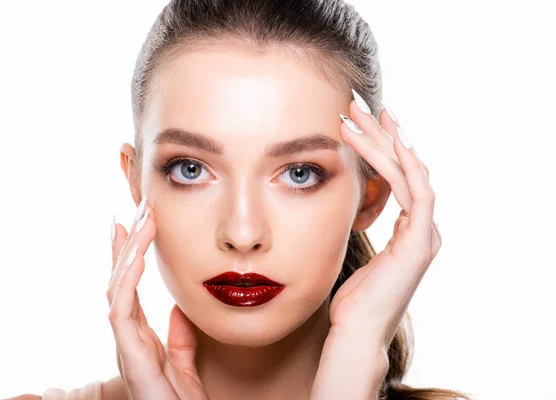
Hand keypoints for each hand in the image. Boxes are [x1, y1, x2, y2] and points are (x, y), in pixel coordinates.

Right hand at [107, 200, 208, 399]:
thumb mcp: (183, 361)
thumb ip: (180, 336)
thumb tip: (180, 308)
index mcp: (138, 336)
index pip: (128, 287)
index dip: (128, 255)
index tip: (133, 225)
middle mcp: (127, 338)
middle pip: (119, 281)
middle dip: (125, 245)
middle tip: (136, 211)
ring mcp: (126, 346)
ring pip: (117, 290)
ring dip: (127, 254)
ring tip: (138, 224)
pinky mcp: (131, 357)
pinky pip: (122, 313)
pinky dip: (127, 283)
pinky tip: (136, 258)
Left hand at [310, 94, 440, 398]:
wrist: (355, 333)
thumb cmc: (350, 299)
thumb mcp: (355, 254)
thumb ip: (357, 228)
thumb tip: (344, 206)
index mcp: (410, 231)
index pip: (400, 177)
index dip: (384, 146)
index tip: (361, 121)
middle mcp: (423, 229)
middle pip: (408, 167)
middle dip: (385, 133)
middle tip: (362, 103)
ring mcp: (426, 235)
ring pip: (411, 172)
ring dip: (387, 141)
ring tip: (362, 113)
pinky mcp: (420, 241)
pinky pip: (414, 191)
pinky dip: (399, 164)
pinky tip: (379, 141)